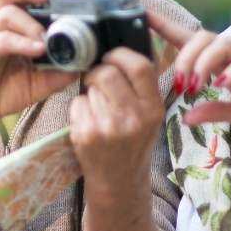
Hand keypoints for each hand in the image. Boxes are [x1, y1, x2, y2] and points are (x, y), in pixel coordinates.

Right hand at [0, 0, 77, 130]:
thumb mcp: (39, 82)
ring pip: (5, 12)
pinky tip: (36, 49)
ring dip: (30, 22)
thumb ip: (60, 70)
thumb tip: (86, 62)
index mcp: (11, 26)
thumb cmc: (2, 91)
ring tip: (46, 38)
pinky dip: (20, 42)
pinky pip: (0, 39)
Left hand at [69, 47, 163, 208]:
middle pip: (107, 72)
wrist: (119, 182)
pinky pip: (76, 104)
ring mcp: (108, 128)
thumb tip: (121, 49)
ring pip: (89, 88)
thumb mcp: (149, 117)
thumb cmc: (133, 143)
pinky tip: (88, 122)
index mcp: (153, 109)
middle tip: (97, 81)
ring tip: (97, 108)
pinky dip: (78, 108)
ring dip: (89, 92)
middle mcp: (134, 118)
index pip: (140, 66)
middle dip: (97, 72)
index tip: (111, 56)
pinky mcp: (86, 135)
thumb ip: (141, 87)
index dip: (121, 54)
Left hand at [148, 11, 230, 142]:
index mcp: (219, 63)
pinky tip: (223, 82)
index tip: (143, 16)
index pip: (189, 40)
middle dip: (186, 58)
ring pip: (221, 44)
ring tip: (197, 85)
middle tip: (183, 84)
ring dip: (204, 62)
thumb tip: (185, 118)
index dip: (166, 27)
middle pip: (201, 38)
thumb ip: (211, 112)